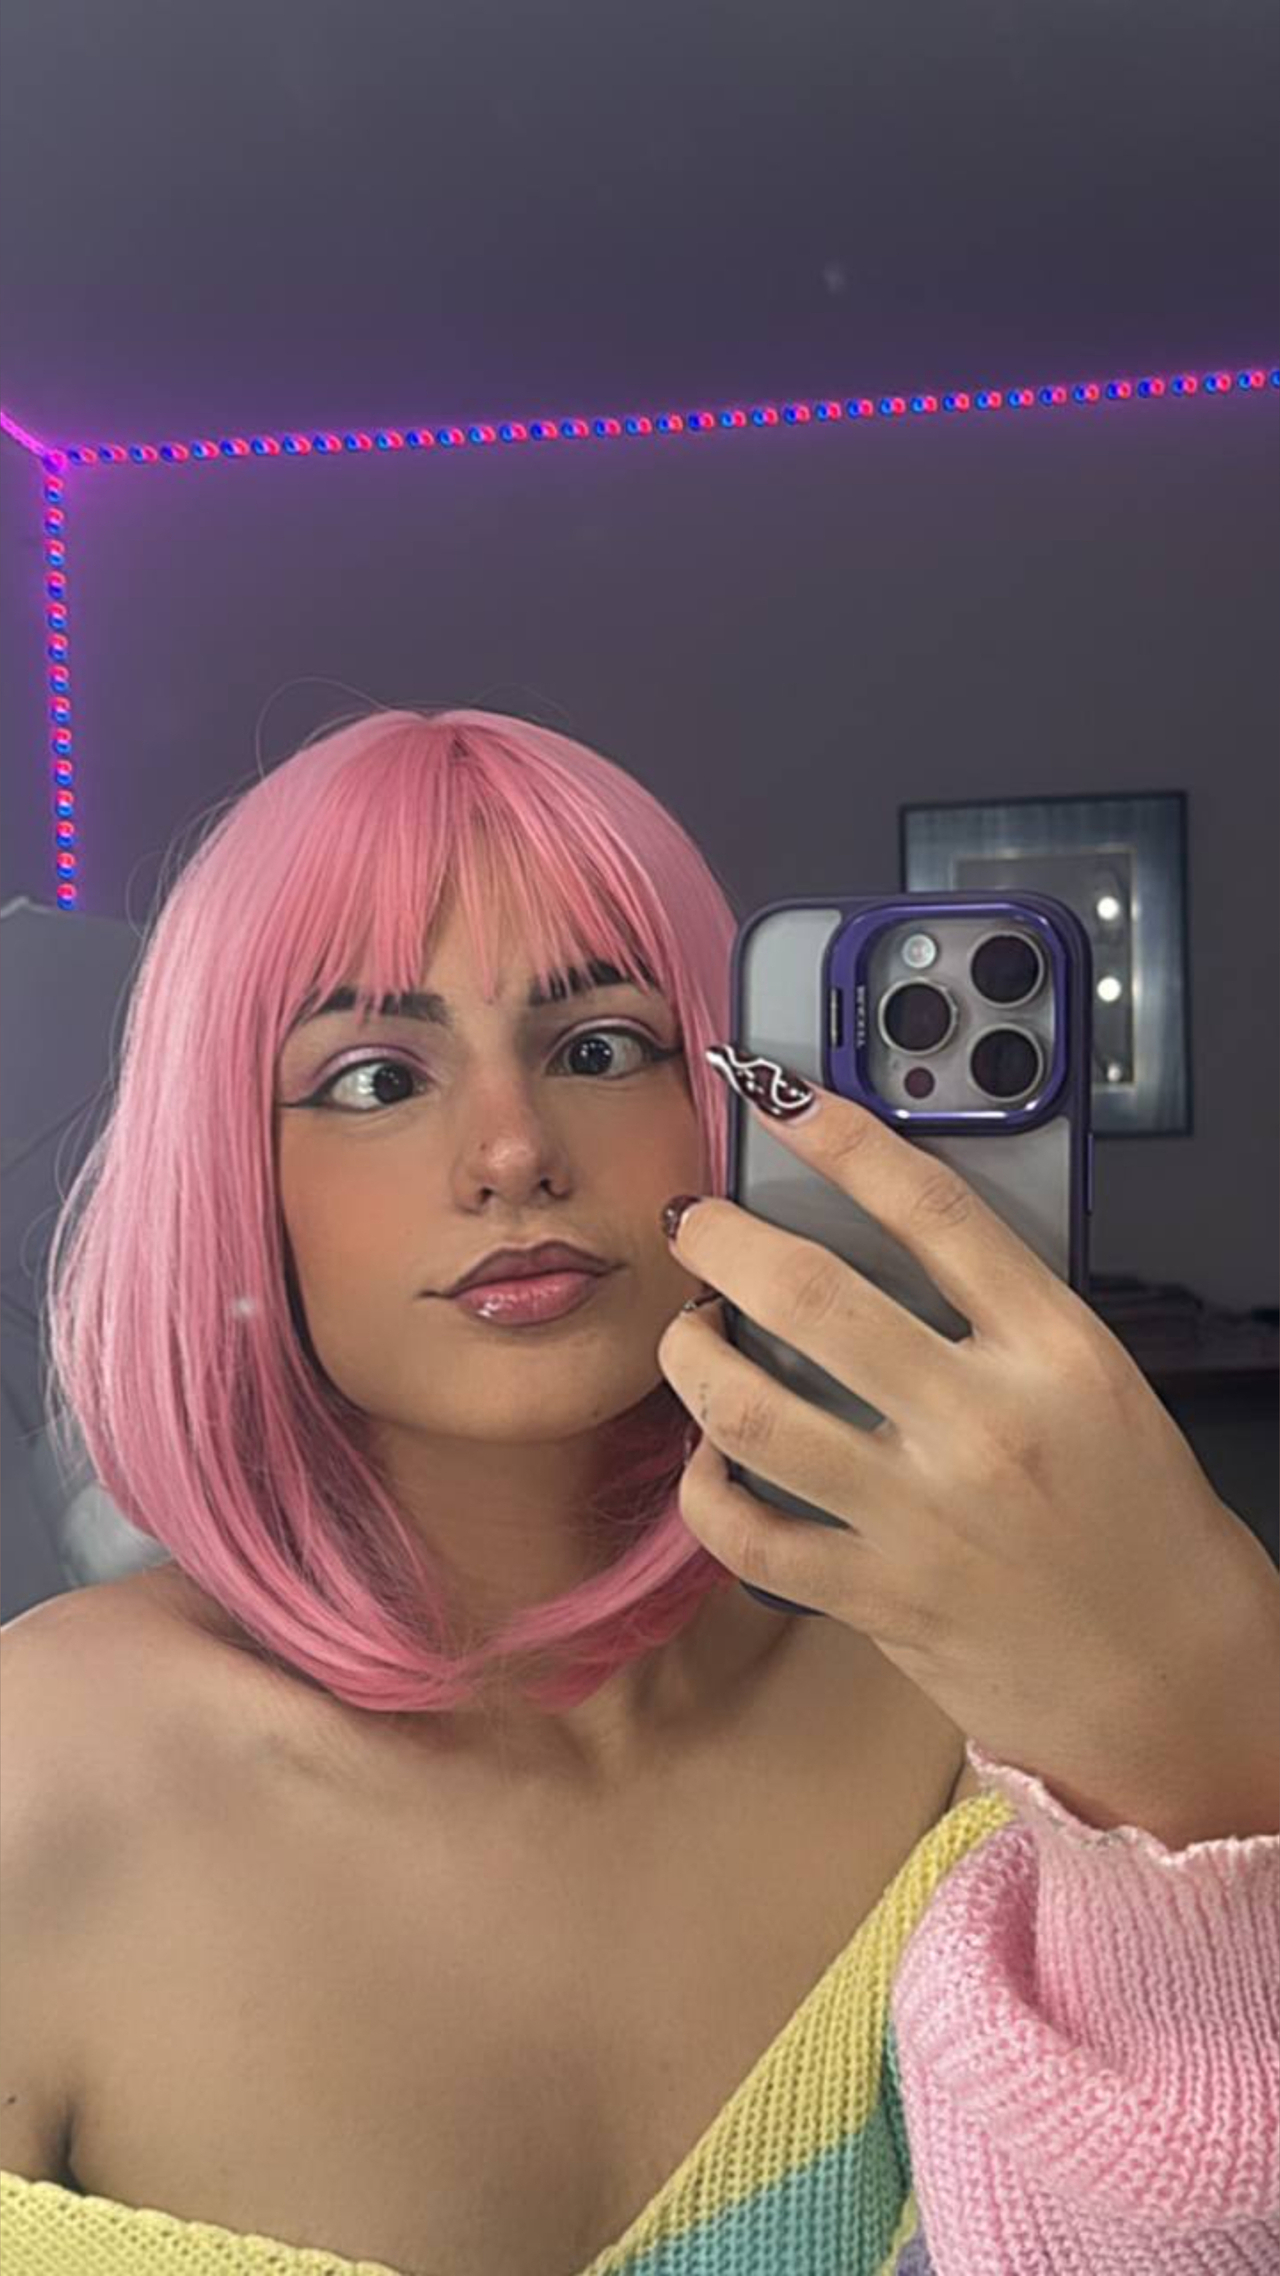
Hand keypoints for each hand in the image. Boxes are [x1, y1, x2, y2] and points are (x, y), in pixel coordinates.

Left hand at [657, 1057, 1279, 1843]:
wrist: (1177, 1678)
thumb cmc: (1143, 1523)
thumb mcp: (1097, 1388)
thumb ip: (999, 1323)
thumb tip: (875, 1255)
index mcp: (1054, 1351)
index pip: (933, 1210)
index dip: (843, 1138)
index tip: (783, 1096)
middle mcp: (982, 1421)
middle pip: (812, 1295)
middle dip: (723, 1240)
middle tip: (690, 1222)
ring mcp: (920, 1513)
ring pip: (751, 1407)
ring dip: (691, 1355)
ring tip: (687, 1333)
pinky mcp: (876, 1597)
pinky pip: (747, 1532)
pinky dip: (705, 1487)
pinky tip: (709, 1459)